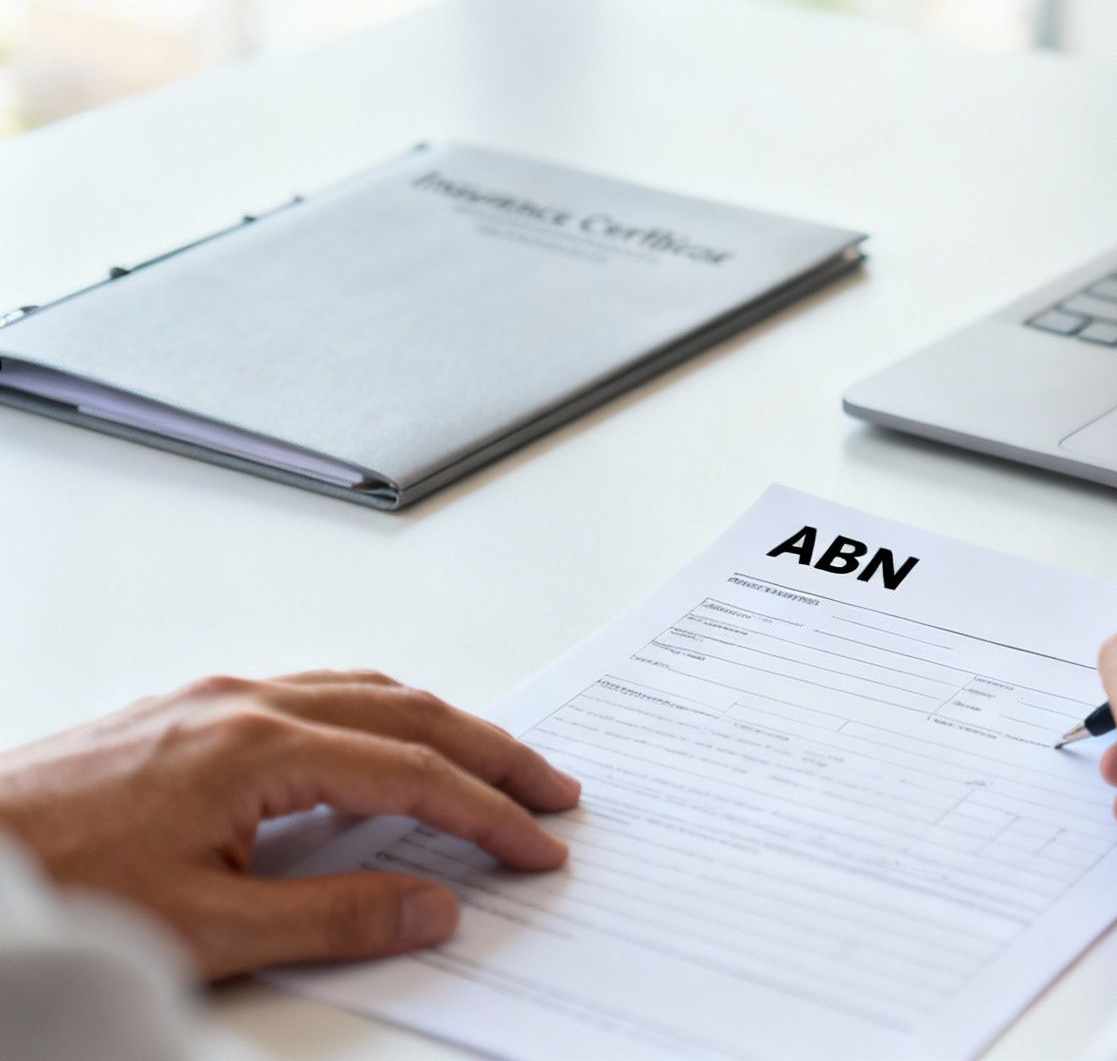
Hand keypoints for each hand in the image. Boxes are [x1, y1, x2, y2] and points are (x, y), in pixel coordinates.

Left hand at [0, 670, 579, 978]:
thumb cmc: (61, 886)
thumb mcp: (208, 930)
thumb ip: (337, 917)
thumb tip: (434, 907)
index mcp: (259, 747)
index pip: (413, 774)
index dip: (488, 813)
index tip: (537, 846)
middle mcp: (245, 703)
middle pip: (408, 712)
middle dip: (492, 751)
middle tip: (553, 790)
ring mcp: (214, 698)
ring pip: (364, 689)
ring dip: (442, 725)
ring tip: (492, 762)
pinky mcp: (188, 710)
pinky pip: (316, 690)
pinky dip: (381, 714)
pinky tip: (386, 743)